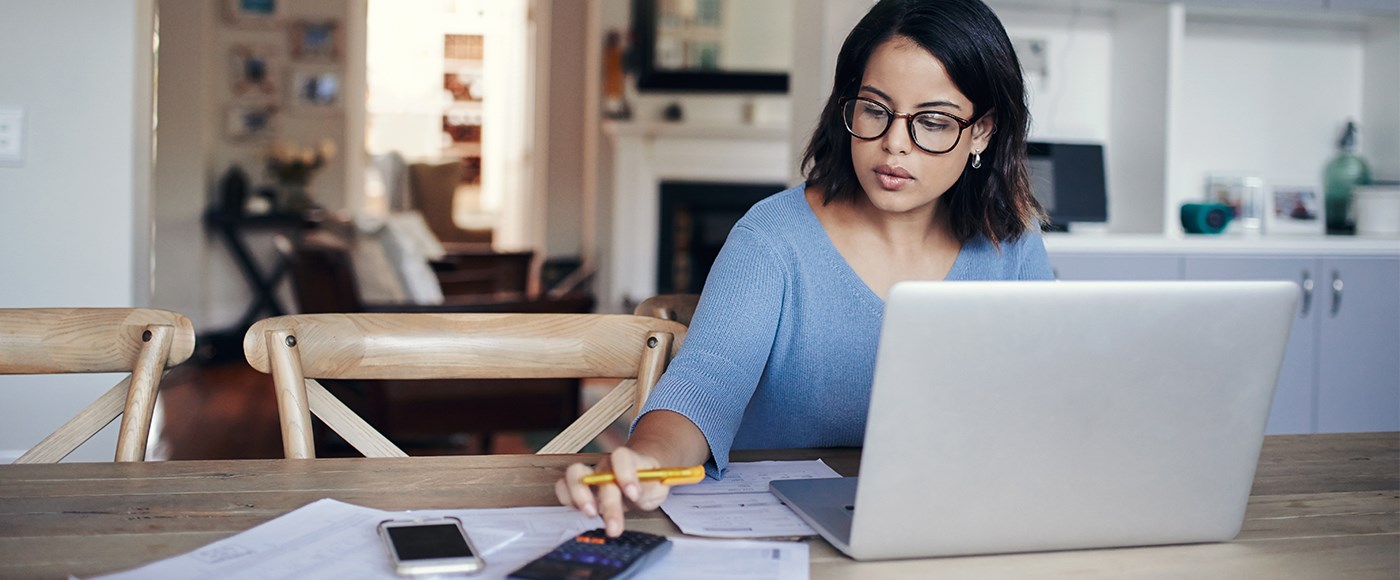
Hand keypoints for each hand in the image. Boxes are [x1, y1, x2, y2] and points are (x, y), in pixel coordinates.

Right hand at [554, 446, 670, 536]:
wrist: (640, 479)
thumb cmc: (648, 483)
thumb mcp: (659, 486)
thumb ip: (651, 489)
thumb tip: (636, 495)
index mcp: (629, 460)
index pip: (622, 456)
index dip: (625, 474)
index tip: (633, 494)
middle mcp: (607, 465)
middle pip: (600, 475)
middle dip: (607, 503)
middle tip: (614, 526)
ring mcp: (591, 474)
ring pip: (574, 474)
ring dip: (579, 495)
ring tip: (591, 514)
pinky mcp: (579, 487)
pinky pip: (563, 486)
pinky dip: (567, 498)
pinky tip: (580, 511)